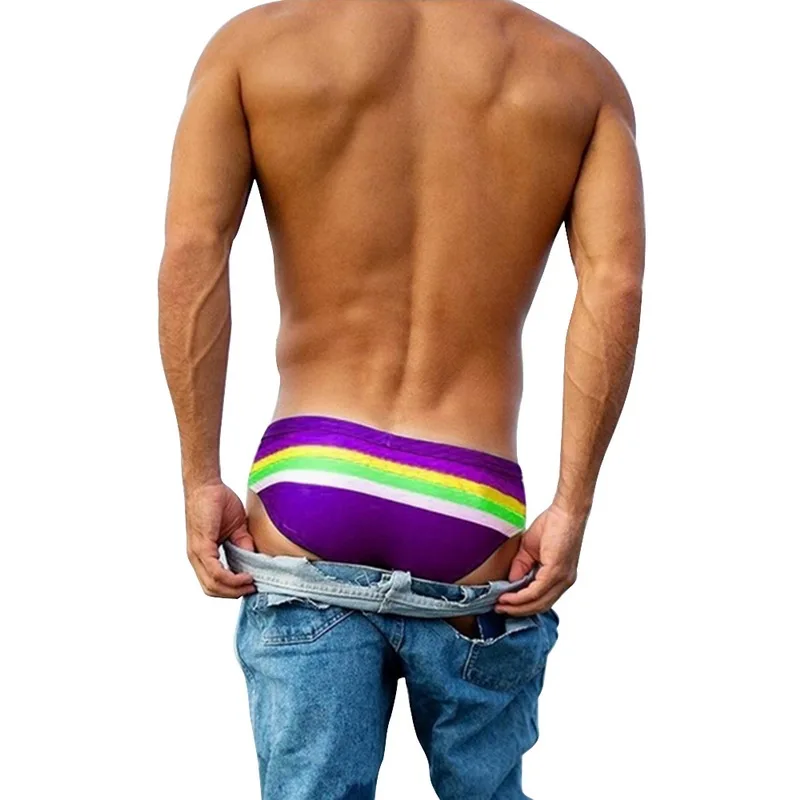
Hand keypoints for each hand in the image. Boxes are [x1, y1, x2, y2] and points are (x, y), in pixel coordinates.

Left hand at [184, 481, 255, 597]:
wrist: (207, 485)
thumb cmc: (218, 501)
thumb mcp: (236, 528)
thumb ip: (243, 545)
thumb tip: (254, 560)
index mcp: (203, 554)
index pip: (214, 582)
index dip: (232, 588)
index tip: (251, 585)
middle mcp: (197, 557)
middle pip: (211, 589)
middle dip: (233, 593)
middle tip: (252, 588)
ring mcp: (197, 553)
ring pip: (212, 585)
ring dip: (233, 589)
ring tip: (250, 583)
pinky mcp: (201, 546)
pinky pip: (215, 571)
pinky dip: (231, 578)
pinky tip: (245, 576)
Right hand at [494, 504, 586, 615]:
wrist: (566, 511)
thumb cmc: (553, 524)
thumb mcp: (531, 549)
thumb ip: (522, 566)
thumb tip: (511, 582)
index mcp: (560, 577)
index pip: (541, 599)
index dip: (522, 604)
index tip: (504, 604)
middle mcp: (564, 581)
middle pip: (540, 606)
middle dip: (517, 610)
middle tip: (499, 609)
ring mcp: (562, 578)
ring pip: (538, 602)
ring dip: (517, 606)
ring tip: (500, 605)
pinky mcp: (557, 572)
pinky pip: (536, 591)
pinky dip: (520, 596)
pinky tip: (507, 596)